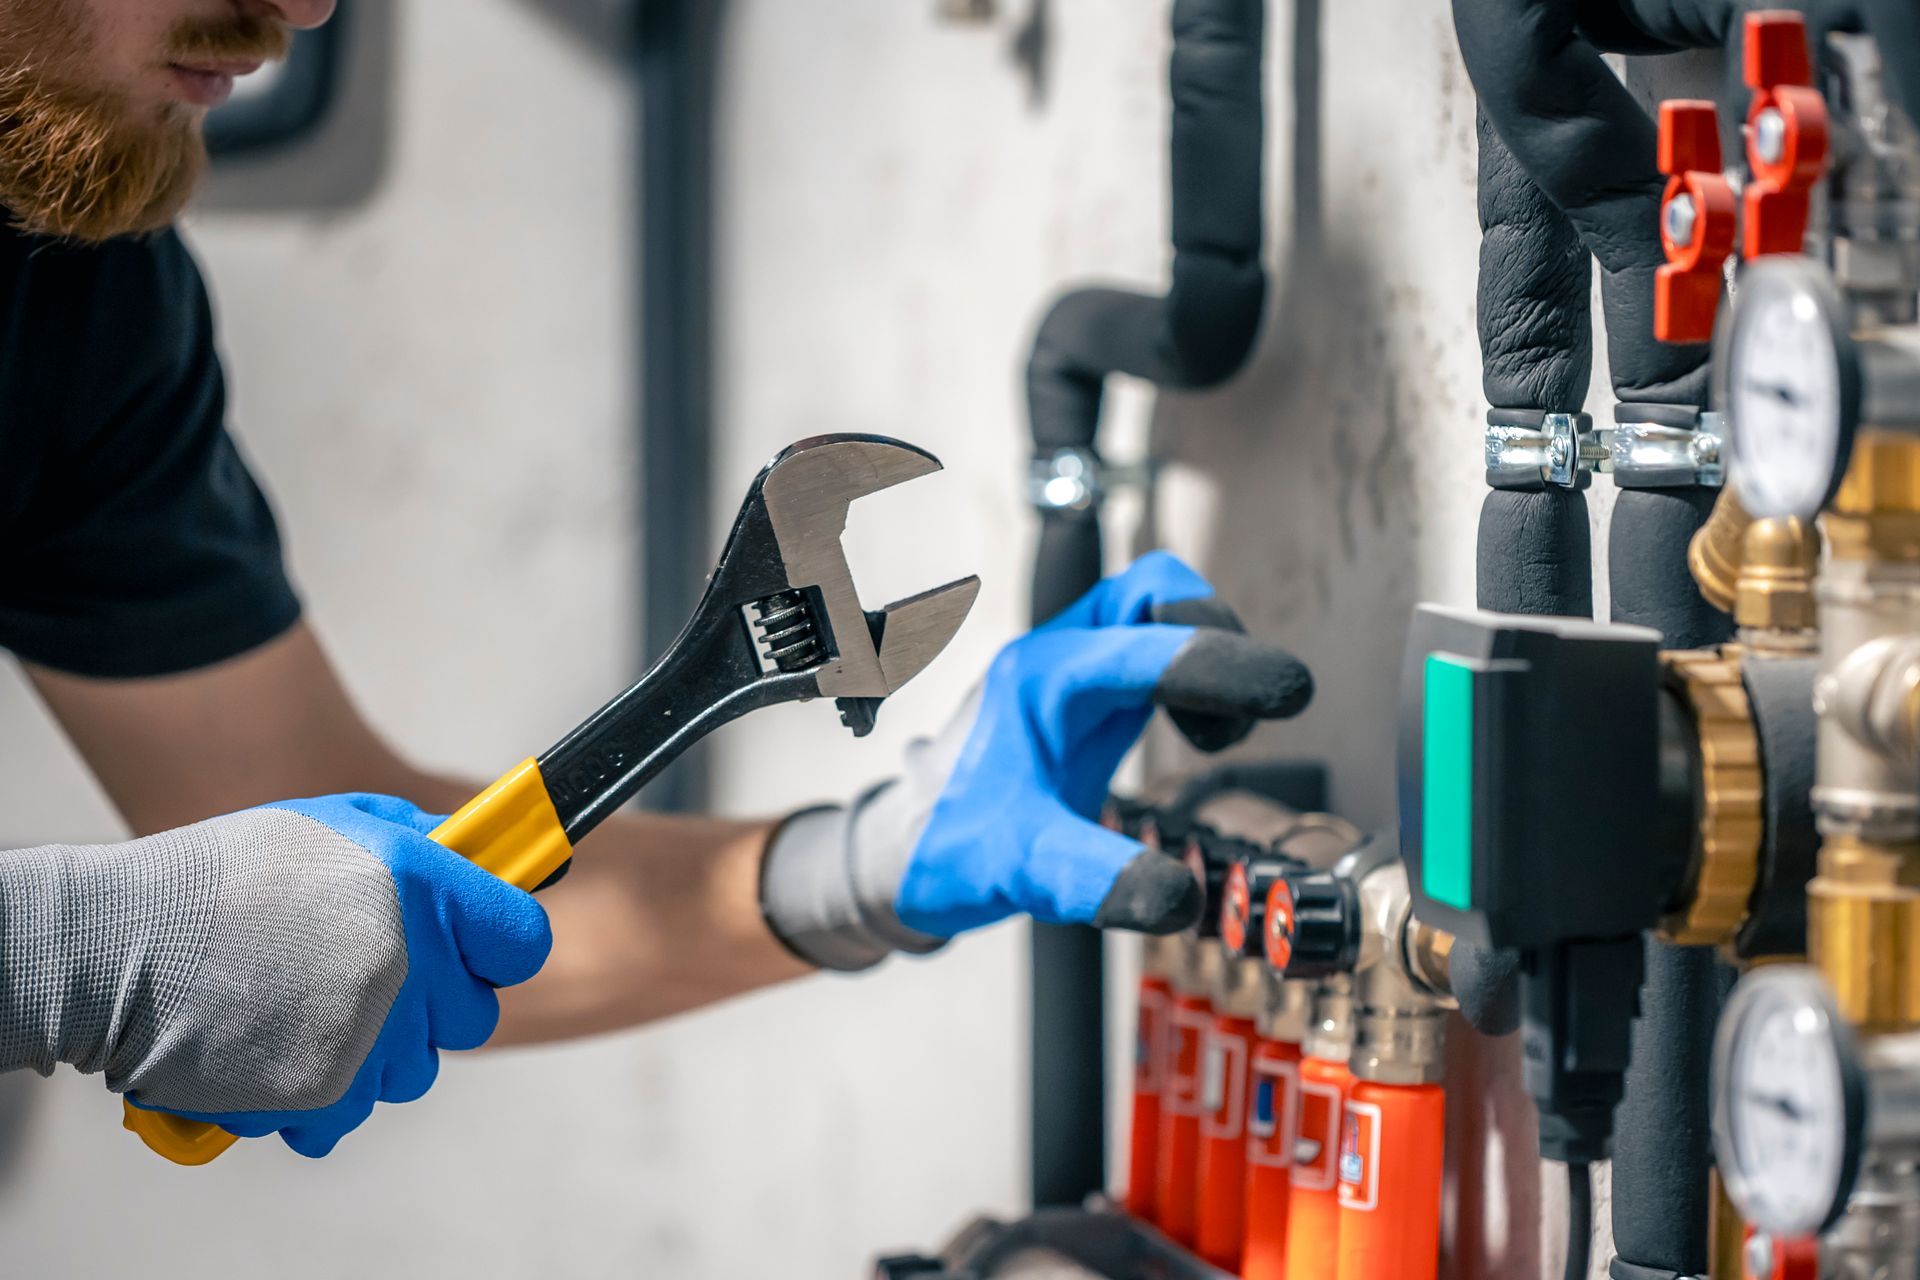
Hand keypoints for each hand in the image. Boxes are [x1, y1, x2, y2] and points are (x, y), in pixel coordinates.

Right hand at [0, 793, 550, 1156]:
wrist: (121, 946)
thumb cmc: (228, 876)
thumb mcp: (335, 823)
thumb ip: (419, 840)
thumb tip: (477, 852)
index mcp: (423, 889)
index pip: (522, 940)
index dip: (498, 942)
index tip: (474, 943)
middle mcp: (410, 966)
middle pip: (474, 1016)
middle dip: (435, 1000)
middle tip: (372, 973)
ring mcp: (369, 1037)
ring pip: (414, 1070)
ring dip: (377, 1049)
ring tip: (307, 1005)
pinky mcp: (323, 1095)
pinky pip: (354, 1114)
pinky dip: (322, 1094)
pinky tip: (280, 1049)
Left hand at [760, 552, 1312, 968]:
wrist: (902, 850)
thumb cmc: (945, 848)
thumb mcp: (1019, 871)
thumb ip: (1094, 881)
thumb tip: (1179, 898)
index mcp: (1039, 682)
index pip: (1143, 643)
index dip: (1222, 660)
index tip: (1288, 693)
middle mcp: (1056, 658)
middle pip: (1155, 591)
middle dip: (1219, 638)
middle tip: (1256, 710)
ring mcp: (1073, 668)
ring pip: (1156, 610)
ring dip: (1209, 655)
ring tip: (1220, 733)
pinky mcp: (1087, 692)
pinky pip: (1152, 648)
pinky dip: (1192, 676)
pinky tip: (1199, 733)